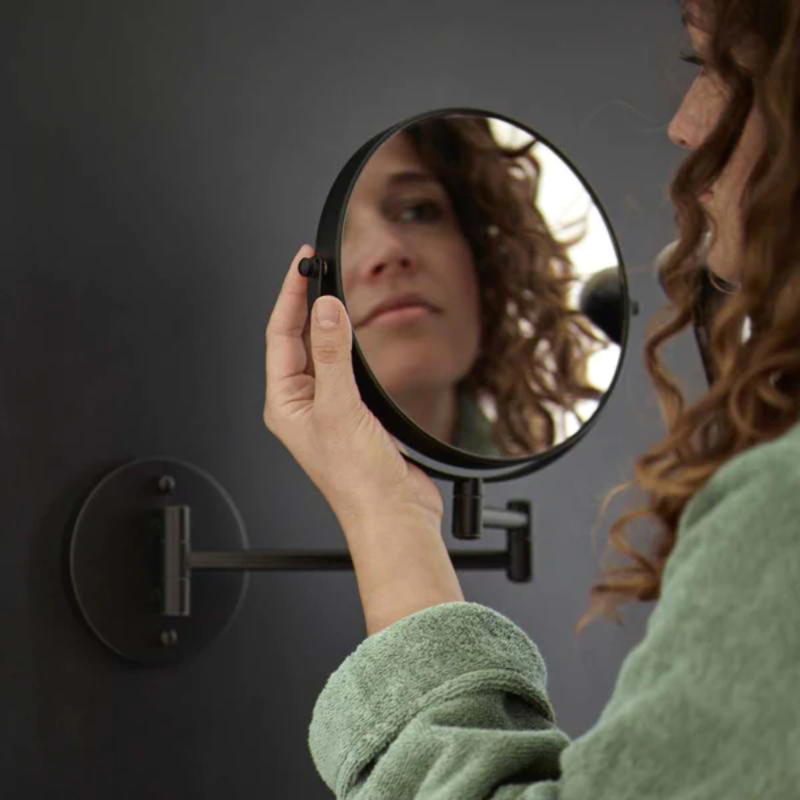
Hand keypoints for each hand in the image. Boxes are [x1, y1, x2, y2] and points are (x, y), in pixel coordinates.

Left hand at [263, 245, 443, 536]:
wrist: (393, 513)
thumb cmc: (358, 481)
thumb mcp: (340, 408)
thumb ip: (332, 355)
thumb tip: (324, 311)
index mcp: (286, 404)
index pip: (279, 336)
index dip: (289, 296)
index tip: (302, 265)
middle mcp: (303, 404)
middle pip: (296, 340)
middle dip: (304, 303)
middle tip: (315, 268)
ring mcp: (329, 408)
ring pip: (321, 352)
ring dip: (326, 322)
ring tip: (332, 290)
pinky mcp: (354, 413)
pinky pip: (345, 368)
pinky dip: (350, 345)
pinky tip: (357, 335)